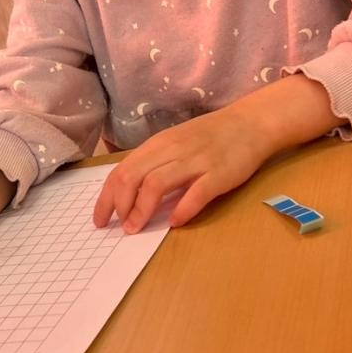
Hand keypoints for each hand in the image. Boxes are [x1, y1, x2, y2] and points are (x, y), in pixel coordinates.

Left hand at [94, 75, 341, 233]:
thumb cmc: (210, 136)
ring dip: (141, 210)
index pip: (122, 171)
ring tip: (135, 229)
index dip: (106, 197)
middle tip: (118, 228)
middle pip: (132, 178)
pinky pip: (195, 193)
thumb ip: (154, 164)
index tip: (101, 219)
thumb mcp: (174, 143)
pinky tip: (174, 222)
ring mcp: (195, 161)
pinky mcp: (219, 174)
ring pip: (156, 184)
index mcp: (158, 144)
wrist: (251, 123)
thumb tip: (130, 194)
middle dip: (119, 206)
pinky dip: (181, 210)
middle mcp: (172, 151)